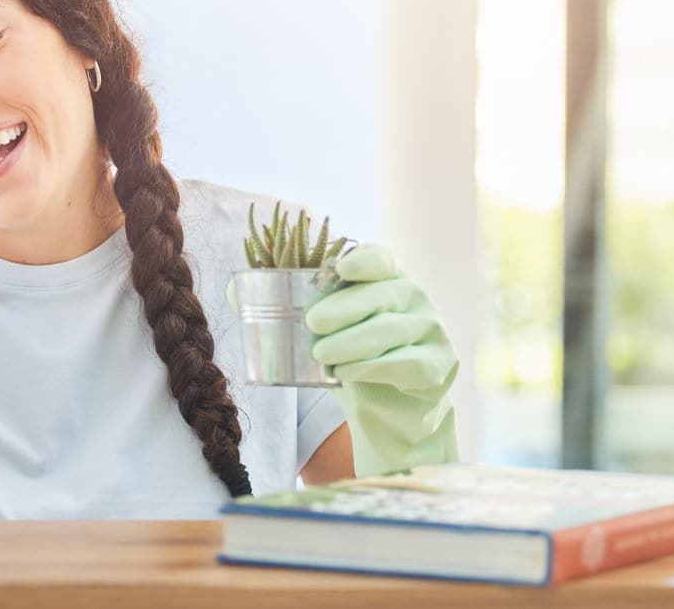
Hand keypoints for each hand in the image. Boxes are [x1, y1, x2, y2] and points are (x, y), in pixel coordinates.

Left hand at [302, 244, 459, 475]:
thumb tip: (233, 291)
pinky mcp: (439, 368)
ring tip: (322, 355)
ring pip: (394, 330)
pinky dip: (378, 368)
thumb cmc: (354, 362)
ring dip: (356, 341)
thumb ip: (286, 310)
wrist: (393, 414)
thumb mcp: (324, 334)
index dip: (362, 259)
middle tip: (312, 323)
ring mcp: (432, 333)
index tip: (338, 267)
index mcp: (388, 282)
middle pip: (384, 294)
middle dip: (346, 306)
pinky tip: (351, 374)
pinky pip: (410, 364)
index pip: (381, 259)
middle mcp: (415, 301)